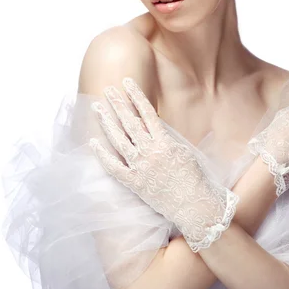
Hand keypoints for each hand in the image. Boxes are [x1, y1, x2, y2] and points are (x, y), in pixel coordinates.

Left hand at [89, 77, 239, 252]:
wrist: (195, 206)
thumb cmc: (196, 179)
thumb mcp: (186, 152)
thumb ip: (167, 137)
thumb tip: (151, 124)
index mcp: (165, 142)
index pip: (147, 112)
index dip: (135, 96)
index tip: (127, 82)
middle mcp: (150, 153)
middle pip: (129, 122)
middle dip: (118, 103)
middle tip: (108, 89)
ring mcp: (140, 168)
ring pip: (118, 140)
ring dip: (107, 122)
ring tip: (97, 107)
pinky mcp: (134, 184)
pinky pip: (114, 167)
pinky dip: (102, 154)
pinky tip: (93, 142)